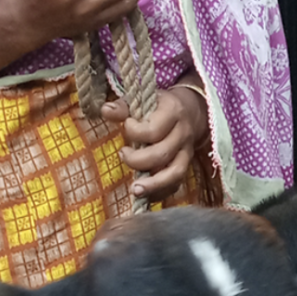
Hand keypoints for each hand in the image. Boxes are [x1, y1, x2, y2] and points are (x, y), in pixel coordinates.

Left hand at [102, 81, 209, 201]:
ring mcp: (187, 151)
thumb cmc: (159, 106)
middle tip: (123, 154)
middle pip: (162, 154)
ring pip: (175, 173)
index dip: (135, 131)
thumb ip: (123, 106)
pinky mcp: (187, 165)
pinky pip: (176, 184)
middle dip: (138, 160)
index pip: (153, 130)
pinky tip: (145, 196)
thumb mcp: (143, 99)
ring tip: (135, 190)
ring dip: (153, 185)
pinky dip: (161, 192)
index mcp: (172, 112)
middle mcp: (183, 133)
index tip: (127, 125)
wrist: (190, 110)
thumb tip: (105, 110)